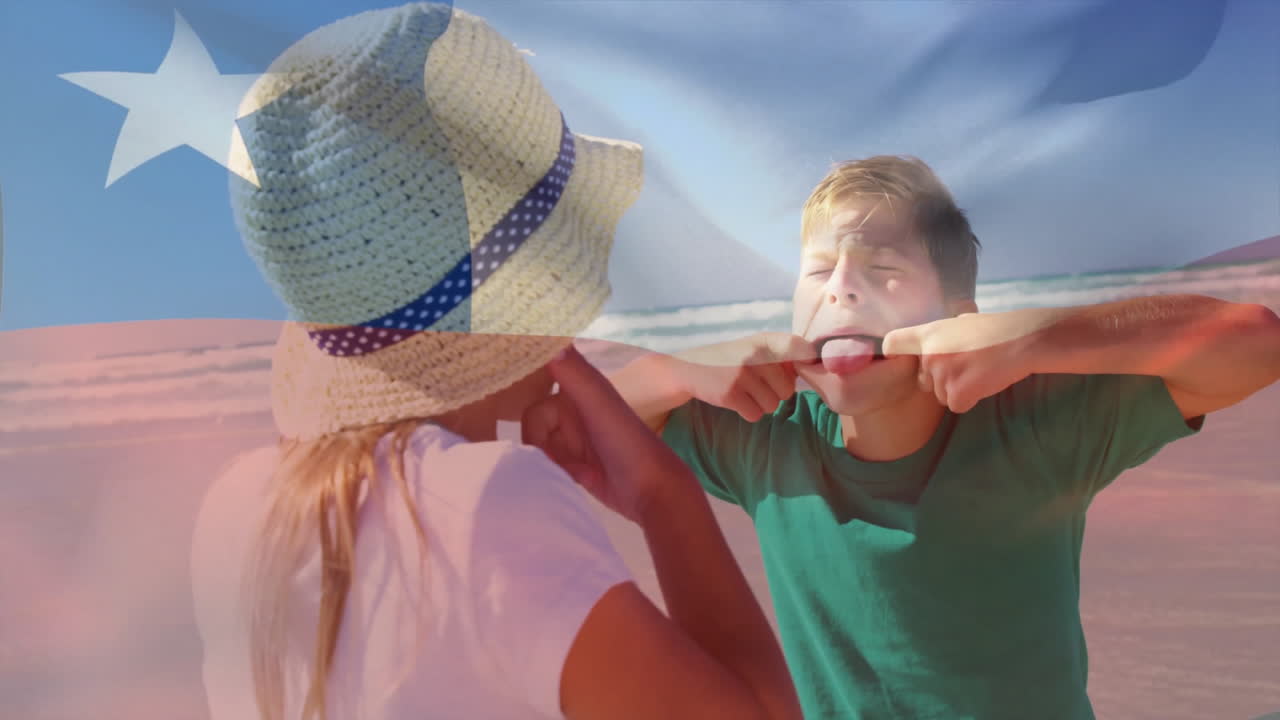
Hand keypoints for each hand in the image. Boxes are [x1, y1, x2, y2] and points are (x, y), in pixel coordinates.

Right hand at [523, 345, 698, 524]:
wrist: (651, 491)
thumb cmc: (628, 443)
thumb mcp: (601, 404)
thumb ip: (576, 373)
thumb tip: (549, 340)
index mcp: (579, 387)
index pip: (538, 378)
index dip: (527, 384)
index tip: (520, 401)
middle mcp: (573, 408)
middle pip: (532, 418)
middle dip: (537, 439)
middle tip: (556, 455)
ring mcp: (573, 437)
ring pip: (536, 442)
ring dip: (544, 457)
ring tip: (569, 469)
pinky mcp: (572, 463)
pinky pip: (545, 462)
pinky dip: (551, 470)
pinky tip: (573, 478)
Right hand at [669, 333, 816, 421]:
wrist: (689, 369)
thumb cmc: (730, 360)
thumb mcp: (754, 347)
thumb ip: (782, 354)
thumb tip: (813, 366)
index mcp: (764, 340)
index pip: (799, 348)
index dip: (808, 360)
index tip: (808, 366)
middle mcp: (755, 355)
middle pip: (787, 389)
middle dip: (776, 393)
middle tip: (758, 386)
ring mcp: (742, 374)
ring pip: (772, 405)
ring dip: (761, 404)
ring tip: (745, 392)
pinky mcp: (730, 394)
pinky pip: (755, 414)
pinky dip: (748, 412)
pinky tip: (736, 400)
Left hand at [882, 311, 1047, 412]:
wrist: (1023, 342)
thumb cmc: (998, 329)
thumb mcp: (965, 321)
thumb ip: (946, 331)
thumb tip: (945, 330)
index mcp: (928, 333)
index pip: (892, 343)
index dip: (893, 354)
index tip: (898, 359)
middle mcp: (929, 355)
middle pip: (922, 380)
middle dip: (940, 380)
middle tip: (966, 367)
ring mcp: (942, 375)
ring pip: (940, 395)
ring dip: (957, 390)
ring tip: (979, 372)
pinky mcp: (956, 394)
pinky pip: (956, 405)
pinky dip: (970, 400)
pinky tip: (985, 383)